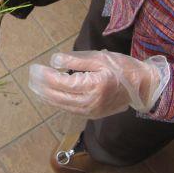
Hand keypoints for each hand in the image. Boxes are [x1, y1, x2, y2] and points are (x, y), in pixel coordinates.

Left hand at [28, 50, 169, 117]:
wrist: (143, 87)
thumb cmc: (122, 68)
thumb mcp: (100, 58)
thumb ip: (76, 60)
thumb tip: (54, 61)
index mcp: (93, 86)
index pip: (61, 83)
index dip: (45, 76)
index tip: (35, 69)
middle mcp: (90, 102)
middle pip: (58, 96)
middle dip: (41, 86)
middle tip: (31, 76)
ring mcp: (91, 111)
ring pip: (61, 106)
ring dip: (46, 96)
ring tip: (34, 86)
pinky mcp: (92, 114)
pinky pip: (69, 109)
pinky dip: (56, 102)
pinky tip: (48, 95)